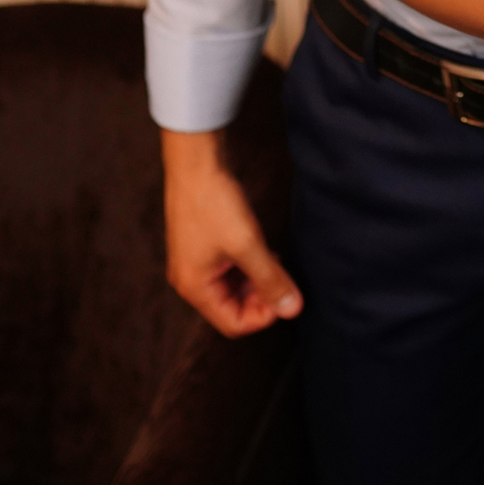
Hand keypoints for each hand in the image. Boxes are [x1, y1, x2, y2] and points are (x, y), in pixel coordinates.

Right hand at [162, 129, 302, 336]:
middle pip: (232, 307)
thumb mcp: (247, 244)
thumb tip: (293, 309)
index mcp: (195, 287)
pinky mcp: (202, 244)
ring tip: (274, 258)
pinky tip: (263, 247)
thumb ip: (270, 279)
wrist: (195, 161)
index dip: (263, 315)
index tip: (285, 294)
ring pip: (232, 286)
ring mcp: (195, 262)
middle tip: (283, 276)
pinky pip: (228, 268)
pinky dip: (247, 264)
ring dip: (256, 279)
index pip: (233, 323)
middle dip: (261, 296)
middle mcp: (190, 280)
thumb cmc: (214, 203)